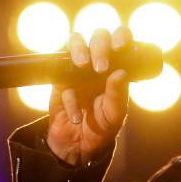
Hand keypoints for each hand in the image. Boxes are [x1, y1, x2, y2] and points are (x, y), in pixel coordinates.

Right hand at [46, 27, 132, 165]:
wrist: (77, 146)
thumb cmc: (102, 127)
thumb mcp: (114, 115)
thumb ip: (117, 95)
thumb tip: (120, 72)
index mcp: (117, 67)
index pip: (121, 40)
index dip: (121, 35)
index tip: (121, 46)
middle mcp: (98, 62)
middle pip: (98, 36)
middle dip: (99, 46)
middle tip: (100, 67)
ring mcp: (77, 68)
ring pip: (74, 42)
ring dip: (78, 50)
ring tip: (82, 65)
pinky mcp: (59, 79)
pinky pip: (59, 76)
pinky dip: (69, 97)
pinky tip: (76, 115)